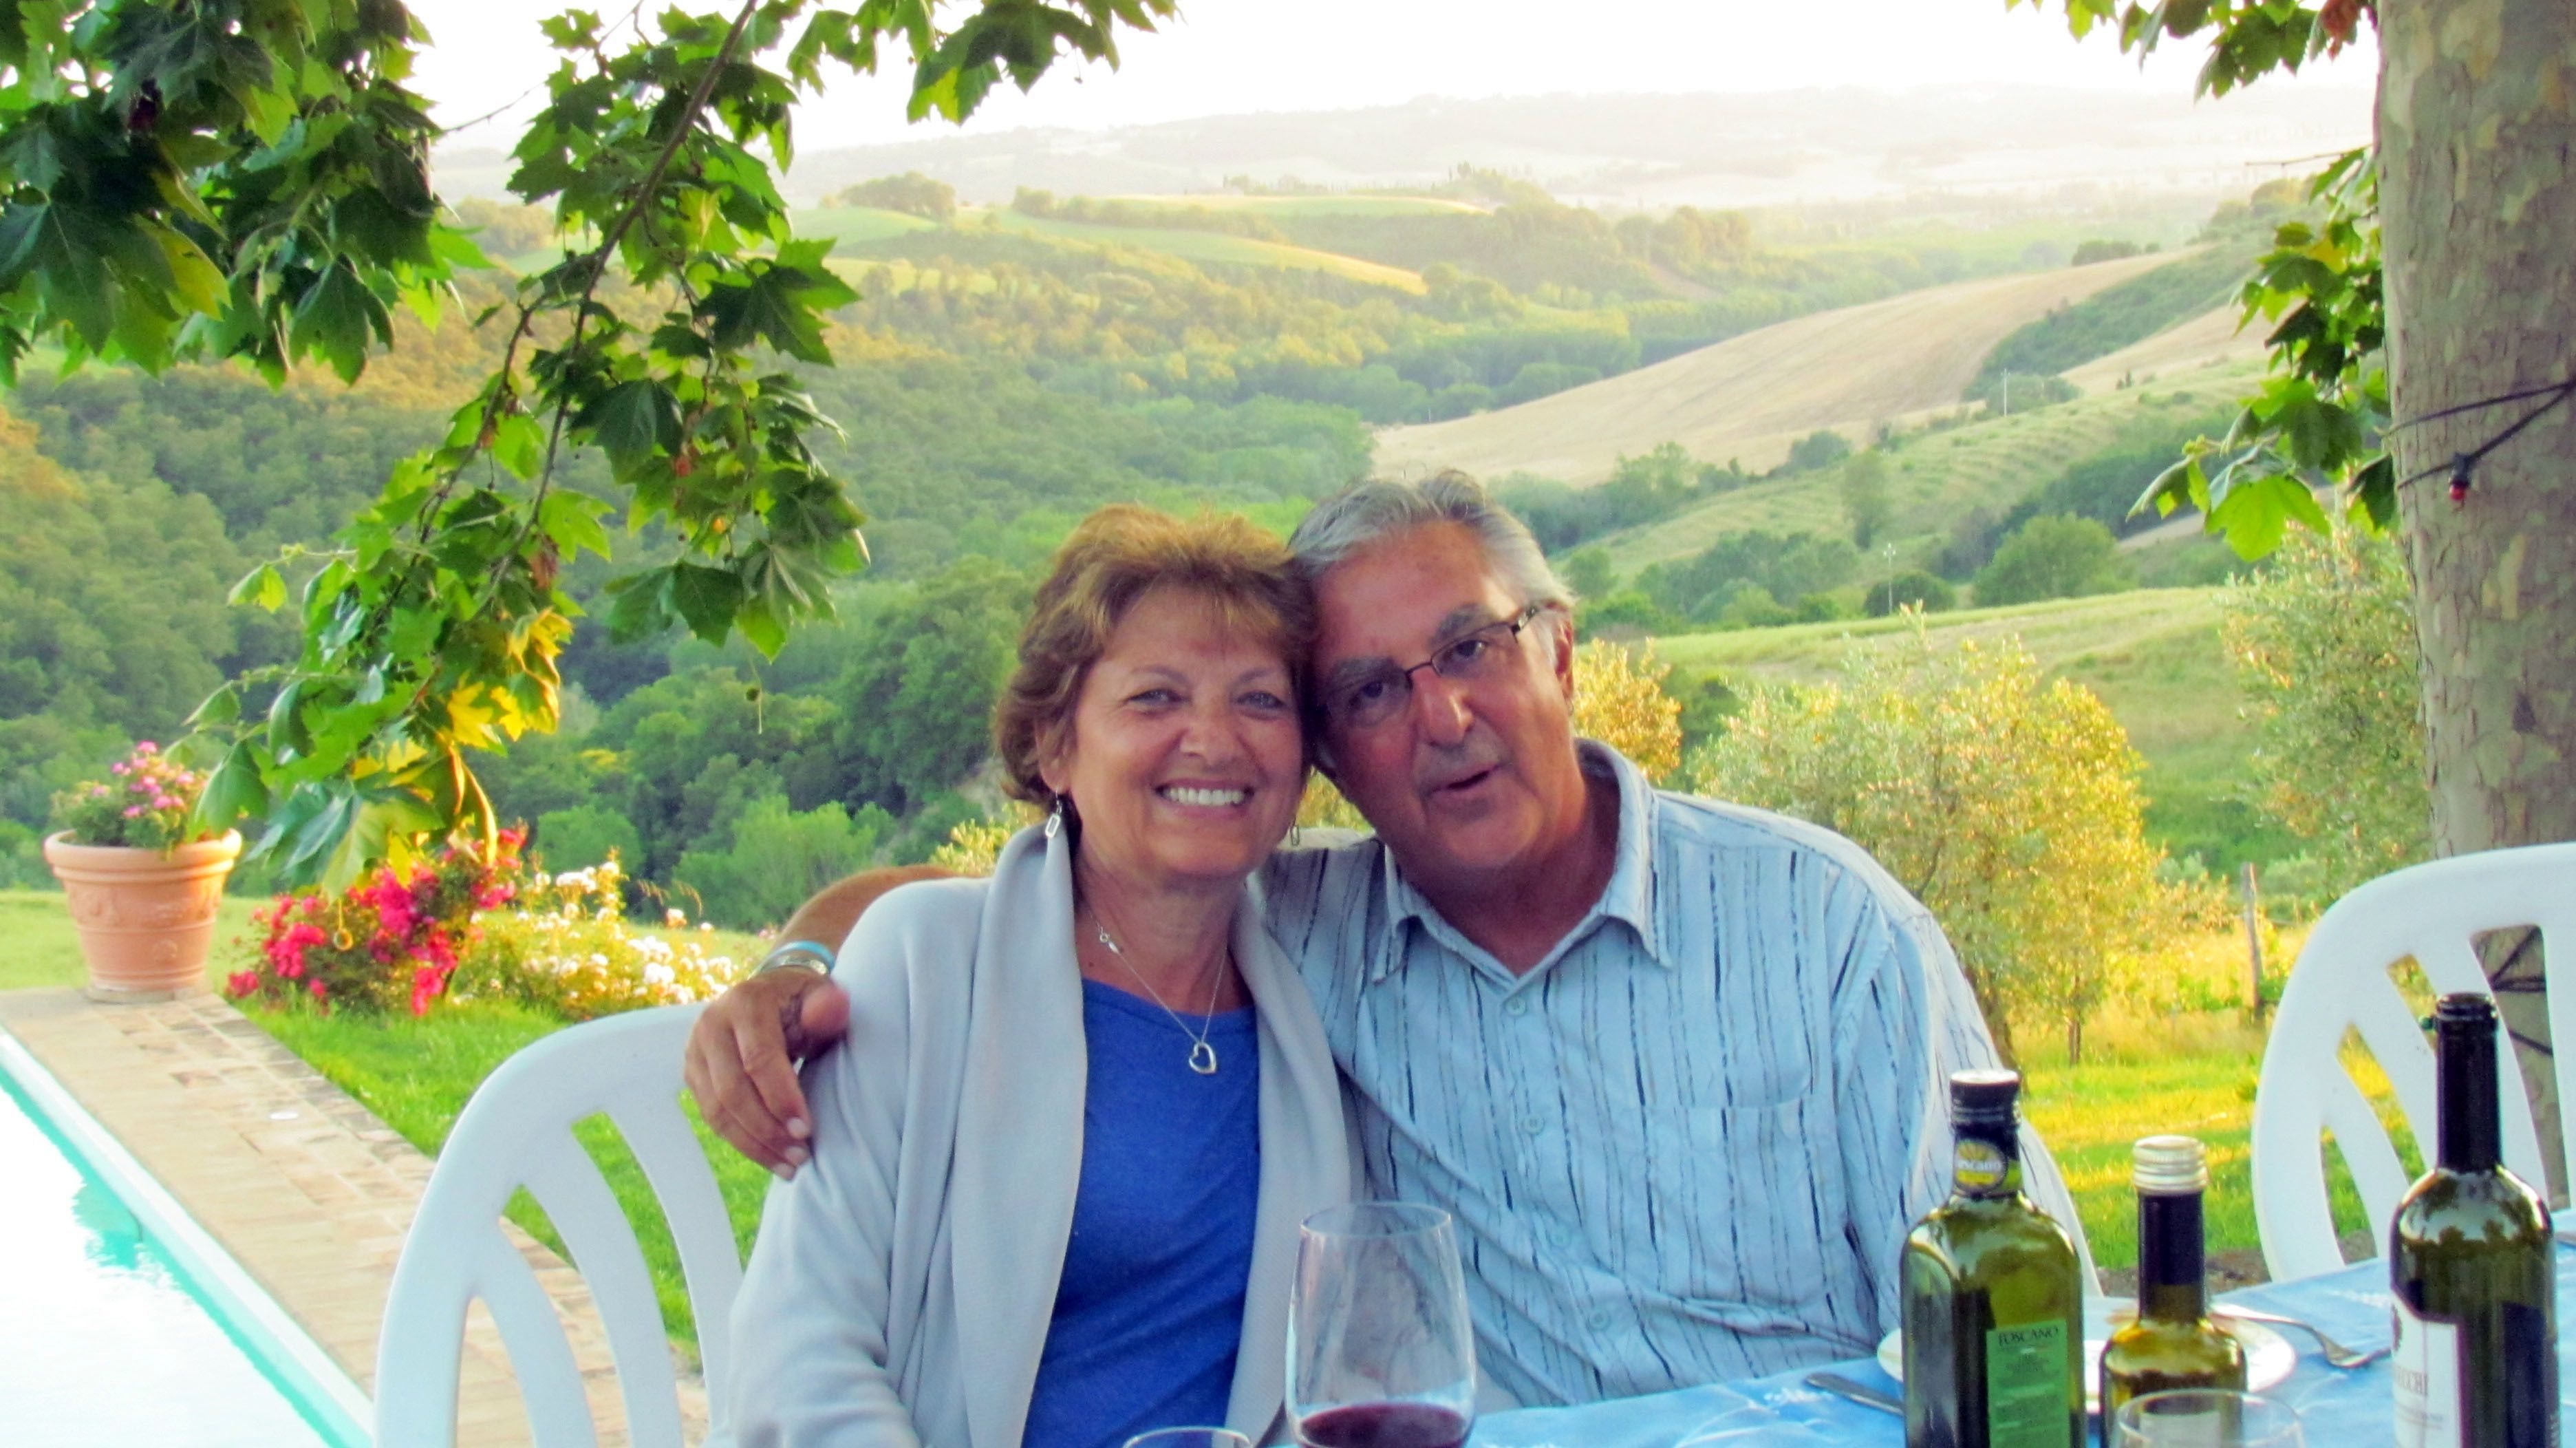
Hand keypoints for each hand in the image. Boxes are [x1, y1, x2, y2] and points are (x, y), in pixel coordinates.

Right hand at [685, 970, 851, 1176]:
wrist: (769, 996)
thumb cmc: (802, 1002)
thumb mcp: (820, 996)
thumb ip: (828, 1005)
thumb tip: (831, 1008)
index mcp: (745, 1003)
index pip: (758, 1058)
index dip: (781, 1097)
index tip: (806, 1129)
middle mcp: (711, 1026)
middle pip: (732, 1091)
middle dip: (768, 1129)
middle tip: (801, 1154)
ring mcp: (696, 1053)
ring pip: (717, 1111)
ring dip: (754, 1144)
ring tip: (790, 1165)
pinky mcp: (694, 1076)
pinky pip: (713, 1117)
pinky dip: (743, 1142)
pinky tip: (771, 1157)